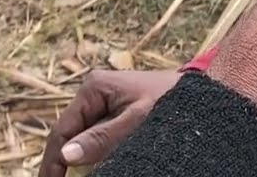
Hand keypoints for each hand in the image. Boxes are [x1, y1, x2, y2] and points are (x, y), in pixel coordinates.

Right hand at [38, 69, 180, 176]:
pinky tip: (98, 167)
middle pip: (70, 135)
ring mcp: (104, 103)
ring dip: (82, 160)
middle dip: (65, 162)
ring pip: (83, 139)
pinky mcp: (116, 113)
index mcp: (93, 88)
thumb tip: (65, 155)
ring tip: (80, 174)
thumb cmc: (173, 103)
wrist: (203, 94)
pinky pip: (99, 138)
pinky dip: (97, 155)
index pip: (62, 130)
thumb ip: (102, 138)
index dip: (52, 162)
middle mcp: (94, 93)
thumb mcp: (137, 122)